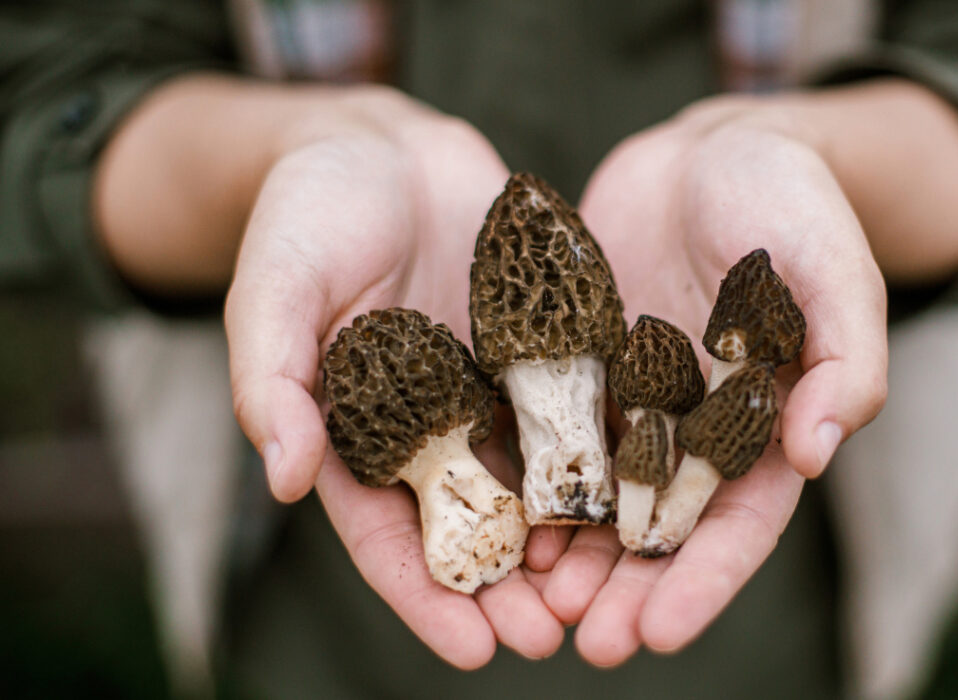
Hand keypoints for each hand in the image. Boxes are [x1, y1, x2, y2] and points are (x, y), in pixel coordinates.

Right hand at [224, 88, 561, 666]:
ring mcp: (491, 392)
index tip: (472, 650)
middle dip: (510, 590)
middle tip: (554, 639)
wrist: (383, 144)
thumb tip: (283, 477)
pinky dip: (606, 455)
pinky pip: (579, 409)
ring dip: (568, 543)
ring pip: (535, 483)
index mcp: (359, 435)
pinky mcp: (543, 350)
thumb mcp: (277, 286)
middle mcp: (432, 428)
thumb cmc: (310, 212)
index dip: (427, 597)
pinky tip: (644, 493)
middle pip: (473, 527)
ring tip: (608, 591)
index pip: (388, 536)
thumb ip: (273, 377)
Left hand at [533, 95, 888, 663]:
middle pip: (659, 531)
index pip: (738, 524)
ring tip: (533, 601)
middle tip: (584, 640)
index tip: (660, 635)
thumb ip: (847, 356)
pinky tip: (497, 518)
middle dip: (625, 592)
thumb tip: (822, 451)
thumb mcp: (833, 268)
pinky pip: (547, 435)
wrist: (707, 149)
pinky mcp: (577, 370)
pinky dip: (526, 482)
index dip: (702, 583)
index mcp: (763, 426)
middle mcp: (693, 430)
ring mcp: (630, 403)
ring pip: (596, 499)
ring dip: (569, 557)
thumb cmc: (787, 200)